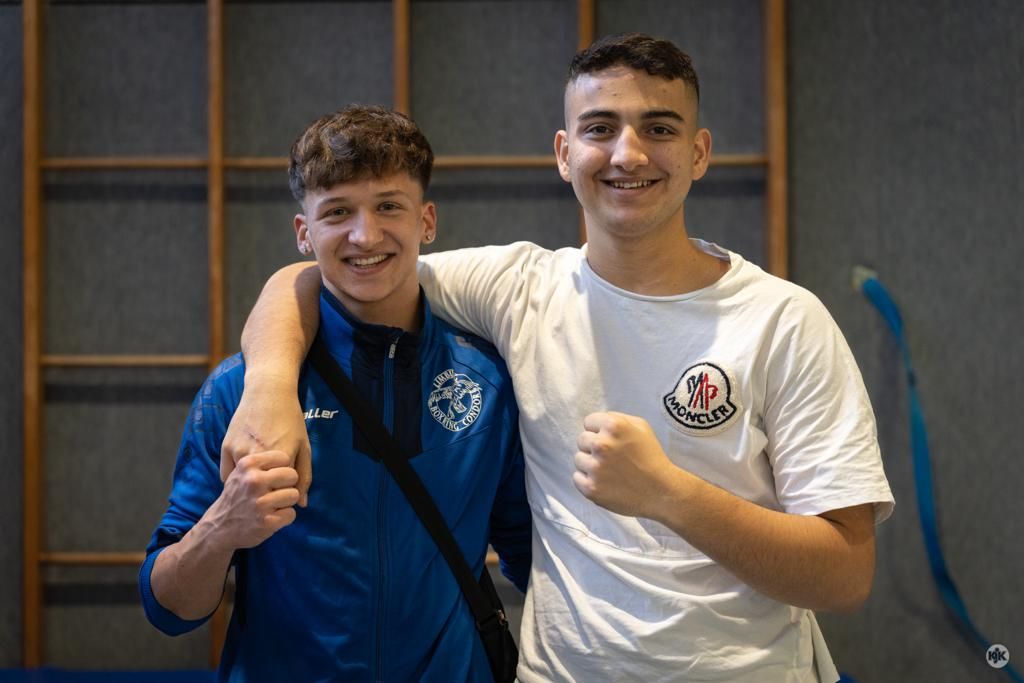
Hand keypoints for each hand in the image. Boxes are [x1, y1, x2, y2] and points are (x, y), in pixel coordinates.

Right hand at [205, 450, 299, 550]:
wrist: (219, 526)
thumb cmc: (237, 495)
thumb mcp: (242, 472)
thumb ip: (264, 462)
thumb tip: (293, 459)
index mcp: (247, 464)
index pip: (284, 458)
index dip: (283, 468)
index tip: (274, 476)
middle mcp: (253, 481)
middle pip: (292, 475)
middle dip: (288, 484)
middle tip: (275, 492)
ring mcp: (260, 502)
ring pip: (295, 495)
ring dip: (287, 502)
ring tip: (272, 504)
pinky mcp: (267, 521)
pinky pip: (291, 513)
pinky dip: (284, 517)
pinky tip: (271, 517)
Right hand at [221, 374, 311, 505]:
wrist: (267, 392)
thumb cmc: (290, 419)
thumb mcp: (303, 446)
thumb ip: (304, 475)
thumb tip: (302, 504)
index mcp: (281, 458)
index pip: (282, 492)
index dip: (284, 493)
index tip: (285, 489)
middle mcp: (259, 456)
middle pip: (262, 491)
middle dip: (267, 493)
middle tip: (271, 487)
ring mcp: (240, 452)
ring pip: (243, 485)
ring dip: (249, 488)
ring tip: (257, 483)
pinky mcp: (226, 447)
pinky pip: (227, 476)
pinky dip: (235, 481)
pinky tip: (242, 478)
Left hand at [573, 411, 678, 518]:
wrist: (661, 491)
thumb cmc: (651, 457)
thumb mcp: (641, 427)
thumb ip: (617, 418)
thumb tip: (597, 421)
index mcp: (613, 426)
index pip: (588, 422)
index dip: (599, 431)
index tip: (611, 441)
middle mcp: (602, 444)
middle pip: (582, 440)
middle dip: (593, 447)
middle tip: (611, 457)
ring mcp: (595, 468)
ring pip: (578, 459)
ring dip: (590, 464)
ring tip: (609, 471)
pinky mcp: (591, 488)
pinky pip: (577, 478)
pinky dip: (587, 481)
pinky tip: (604, 482)